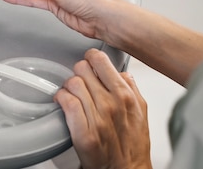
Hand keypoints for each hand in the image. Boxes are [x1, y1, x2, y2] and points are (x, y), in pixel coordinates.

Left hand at [55, 49, 151, 168]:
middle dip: (79, 72)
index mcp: (125, 95)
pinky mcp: (83, 132)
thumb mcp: (141, 110)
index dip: (91, 58)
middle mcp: (111, 103)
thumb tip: (122, 73)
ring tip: (71, 92)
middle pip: (82, 68)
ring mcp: (97, 118)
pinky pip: (66, 102)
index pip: (100, 60)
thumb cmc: (133, 144)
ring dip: (68, 86)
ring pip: (72, 83)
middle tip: (80, 80)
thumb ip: (132, 88)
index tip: (89, 61)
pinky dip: (61, 98)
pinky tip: (63, 101)